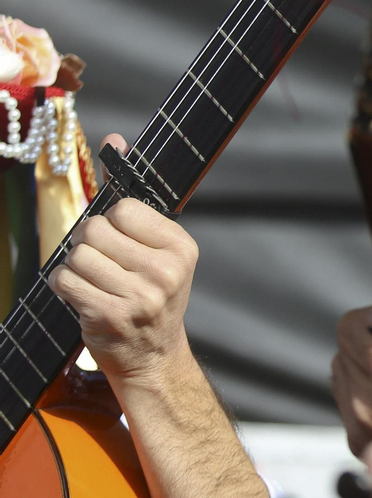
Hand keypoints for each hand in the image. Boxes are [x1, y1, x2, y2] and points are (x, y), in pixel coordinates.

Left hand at [46, 135, 197, 383]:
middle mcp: (166, 271)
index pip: (124, 209)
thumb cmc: (149, 295)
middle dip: (89, 245)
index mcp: (182, 248)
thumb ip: (131, 198)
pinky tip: (86, 298)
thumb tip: (115, 140)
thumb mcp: (154, 249)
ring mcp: (140, 296)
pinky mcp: (109, 315)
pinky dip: (66, 287)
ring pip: (76, 255)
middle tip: (106, 266)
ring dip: (76, 268)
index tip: (125, 244)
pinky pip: (64, 280)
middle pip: (95, 229)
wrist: (152, 357)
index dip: (114, 224)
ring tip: (97, 284)